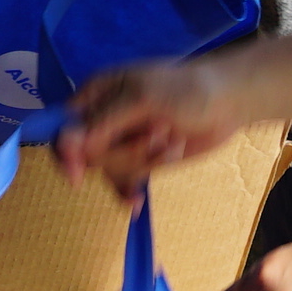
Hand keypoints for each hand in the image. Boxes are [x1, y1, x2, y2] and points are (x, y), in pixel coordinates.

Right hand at [56, 51, 244, 193]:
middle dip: (122, 152)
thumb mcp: (142, 97)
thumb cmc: (187, 88)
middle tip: (157, 133)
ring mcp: (121, 142)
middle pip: (88, 155)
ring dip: (142, 162)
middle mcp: (102, 119)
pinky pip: (122, 183)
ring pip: (109, 170)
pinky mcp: (139, 161)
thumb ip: (104, 120)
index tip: (76, 176)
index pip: (63, 128)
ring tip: (171, 141)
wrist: (228, 103)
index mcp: (96, 93)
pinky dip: (130, 191)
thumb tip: (68, 144)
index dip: (65, 153)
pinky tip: (136, 202)